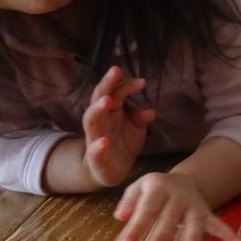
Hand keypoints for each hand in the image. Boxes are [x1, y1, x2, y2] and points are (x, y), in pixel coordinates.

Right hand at [83, 66, 156, 186]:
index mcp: (110, 110)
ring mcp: (95, 137)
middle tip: (115, 71)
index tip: (142, 81)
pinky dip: (97, 147)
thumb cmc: (123, 141)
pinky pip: (94, 151)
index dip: (126, 84)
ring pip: (91, 120)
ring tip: (107, 100)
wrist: (110, 169)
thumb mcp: (136, 128)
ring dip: (97, 109)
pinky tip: (103, 142)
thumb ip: (140, 117)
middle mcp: (100, 120)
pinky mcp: (95, 158)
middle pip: (99, 97)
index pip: (115, 91)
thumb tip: (150, 111)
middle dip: (106, 84)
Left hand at [114, 171, 240, 240]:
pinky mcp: (206, 214)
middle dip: (158, 239)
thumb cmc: (155, 189)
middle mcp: (179, 195)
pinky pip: (217, 224)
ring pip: (194, 223)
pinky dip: (226, 234)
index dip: (136, 227)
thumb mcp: (138, 187)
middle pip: (169, 219)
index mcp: (159, 187)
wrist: (183, 180)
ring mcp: (194, 205)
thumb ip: (129, 200)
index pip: (147, 209)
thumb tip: (121, 216)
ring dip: (190, 240)